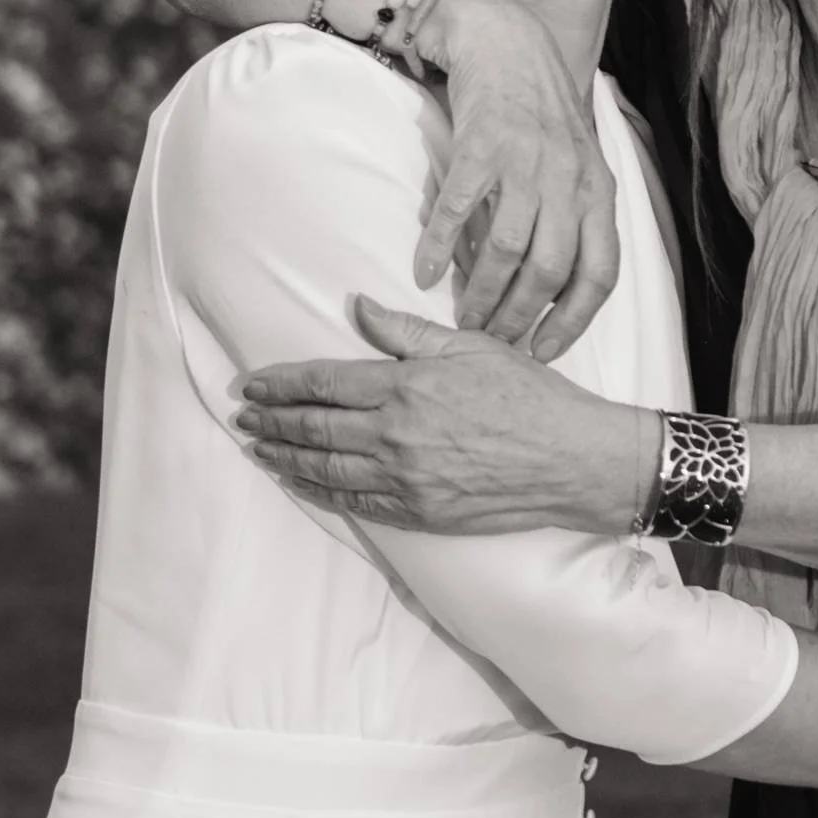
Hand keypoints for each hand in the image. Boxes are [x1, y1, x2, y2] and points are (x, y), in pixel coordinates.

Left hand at [236, 298, 649, 531]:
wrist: (573, 460)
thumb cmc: (531, 397)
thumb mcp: (471, 346)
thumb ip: (407, 331)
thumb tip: (358, 306)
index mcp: (407, 386)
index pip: (325, 382)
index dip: (283, 383)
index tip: (255, 384)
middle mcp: (397, 434)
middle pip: (315, 427)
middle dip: (272, 421)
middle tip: (244, 417)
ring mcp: (405, 479)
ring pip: (326, 468)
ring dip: (285, 458)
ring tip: (259, 450)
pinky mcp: (419, 511)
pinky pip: (356, 503)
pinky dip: (321, 491)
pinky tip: (302, 483)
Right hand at [409, 0, 619, 358]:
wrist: (505, 41)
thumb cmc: (539, 112)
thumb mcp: (577, 165)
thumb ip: (574, 219)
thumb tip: (553, 291)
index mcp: (598, 192)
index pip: (600, 273)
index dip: (574, 320)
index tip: (544, 351)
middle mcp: (569, 180)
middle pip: (550, 271)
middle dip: (519, 318)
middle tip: (491, 344)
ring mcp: (526, 162)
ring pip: (507, 250)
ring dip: (482, 295)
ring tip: (461, 323)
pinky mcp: (482, 145)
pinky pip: (460, 209)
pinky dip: (441, 247)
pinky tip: (426, 273)